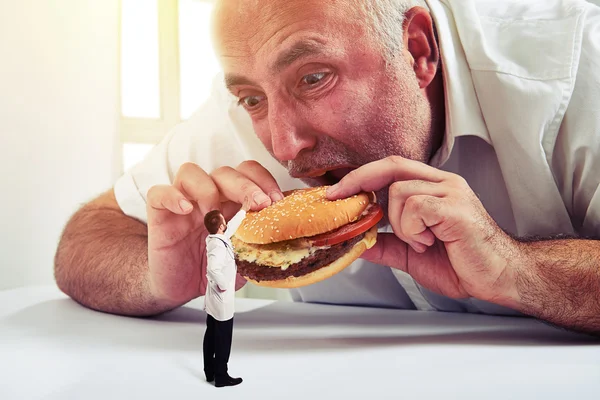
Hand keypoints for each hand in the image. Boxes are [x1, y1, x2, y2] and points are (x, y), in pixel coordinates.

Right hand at [145, 160, 283, 305]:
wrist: (179, 289)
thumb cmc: (211, 270)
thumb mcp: (242, 259)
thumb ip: (257, 246)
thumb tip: (282, 243)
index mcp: (231, 201)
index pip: (248, 173)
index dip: (263, 180)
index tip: (276, 201)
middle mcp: (208, 196)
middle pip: (224, 172)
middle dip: (245, 185)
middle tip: (258, 203)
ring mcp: (182, 201)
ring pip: (191, 173)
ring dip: (209, 190)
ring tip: (216, 217)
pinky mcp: (159, 213)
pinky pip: (159, 193)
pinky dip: (173, 196)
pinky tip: (186, 210)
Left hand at [326, 156, 518, 301]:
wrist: (499, 278)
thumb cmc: (464, 262)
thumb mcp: (411, 254)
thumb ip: (385, 244)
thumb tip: (355, 242)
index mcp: (433, 188)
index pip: (390, 168)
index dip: (359, 176)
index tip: (334, 193)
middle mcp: (443, 183)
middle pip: (391, 166)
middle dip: (358, 181)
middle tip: (338, 199)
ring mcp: (451, 192)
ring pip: (399, 191)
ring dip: (398, 223)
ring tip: (419, 242)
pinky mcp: (455, 207)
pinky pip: (415, 207)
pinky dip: (412, 229)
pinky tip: (428, 242)